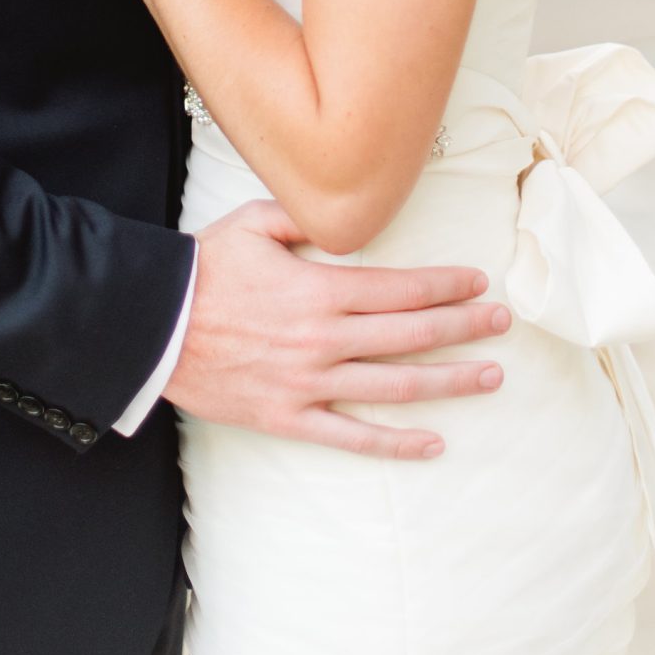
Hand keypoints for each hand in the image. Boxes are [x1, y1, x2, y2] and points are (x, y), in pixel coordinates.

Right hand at [166, 200, 508, 457]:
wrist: (151, 327)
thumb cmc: (202, 270)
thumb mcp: (251, 223)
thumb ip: (301, 216)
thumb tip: (341, 211)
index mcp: (319, 289)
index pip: (400, 288)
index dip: (445, 285)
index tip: (478, 283)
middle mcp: (324, 338)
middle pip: (410, 335)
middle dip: (464, 327)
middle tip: (502, 323)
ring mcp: (310, 383)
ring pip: (394, 386)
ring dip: (448, 381)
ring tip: (490, 376)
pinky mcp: (289, 417)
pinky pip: (351, 437)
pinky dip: (395, 443)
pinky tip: (433, 442)